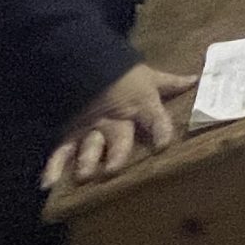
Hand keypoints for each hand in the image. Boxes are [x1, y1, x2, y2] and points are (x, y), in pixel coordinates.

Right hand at [43, 63, 194, 189]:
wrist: (87, 61)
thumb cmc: (125, 75)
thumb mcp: (150, 78)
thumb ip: (171, 83)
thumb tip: (195, 79)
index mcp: (140, 107)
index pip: (154, 118)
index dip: (159, 130)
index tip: (163, 144)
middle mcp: (116, 120)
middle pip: (118, 137)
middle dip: (116, 152)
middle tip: (113, 169)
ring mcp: (92, 128)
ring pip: (89, 145)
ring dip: (87, 160)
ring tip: (84, 175)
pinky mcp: (71, 133)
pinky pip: (62, 150)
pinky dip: (53, 166)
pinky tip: (48, 183)